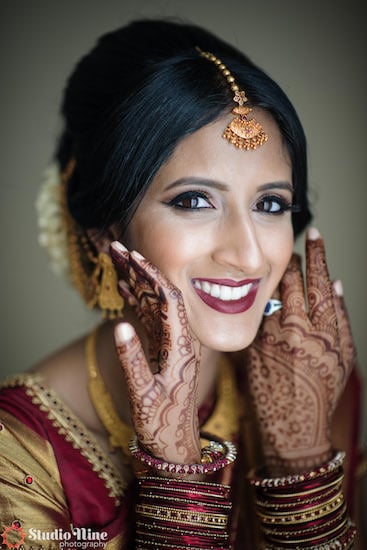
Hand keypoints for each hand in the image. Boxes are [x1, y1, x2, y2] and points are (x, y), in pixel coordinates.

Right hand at [110, 242, 201, 464]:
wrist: (176, 443)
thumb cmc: (162, 424)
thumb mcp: (144, 395)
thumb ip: (133, 361)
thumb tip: (120, 326)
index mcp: (181, 346)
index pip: (169, 300)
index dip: (153, 275)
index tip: (135, 256)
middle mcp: (179, 339)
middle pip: (160, 294)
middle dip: (141, 269)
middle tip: (118, 248)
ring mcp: (171, 342)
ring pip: (153, 304)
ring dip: (136, 281)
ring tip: (116, 260)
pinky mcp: (163, 349)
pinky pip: (149, 319)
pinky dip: (135, 301)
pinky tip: (122, 288)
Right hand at [246, 229, 356, 471]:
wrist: (295, 430)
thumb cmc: (267, 398)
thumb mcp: (253, 358)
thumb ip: (262, 328)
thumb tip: (268, 302)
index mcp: (275, 333)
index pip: (279, 289)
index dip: (282, 267)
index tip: (281, 254)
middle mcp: (302, 333)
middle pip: (303, 285)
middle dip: (304, 258)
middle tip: (307, 236)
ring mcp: (327, 342)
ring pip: (325, 294)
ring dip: (322, 266)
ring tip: (319, 243)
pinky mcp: (343, 353)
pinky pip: (341, 317)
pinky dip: (338, 299)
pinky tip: (335, 283)